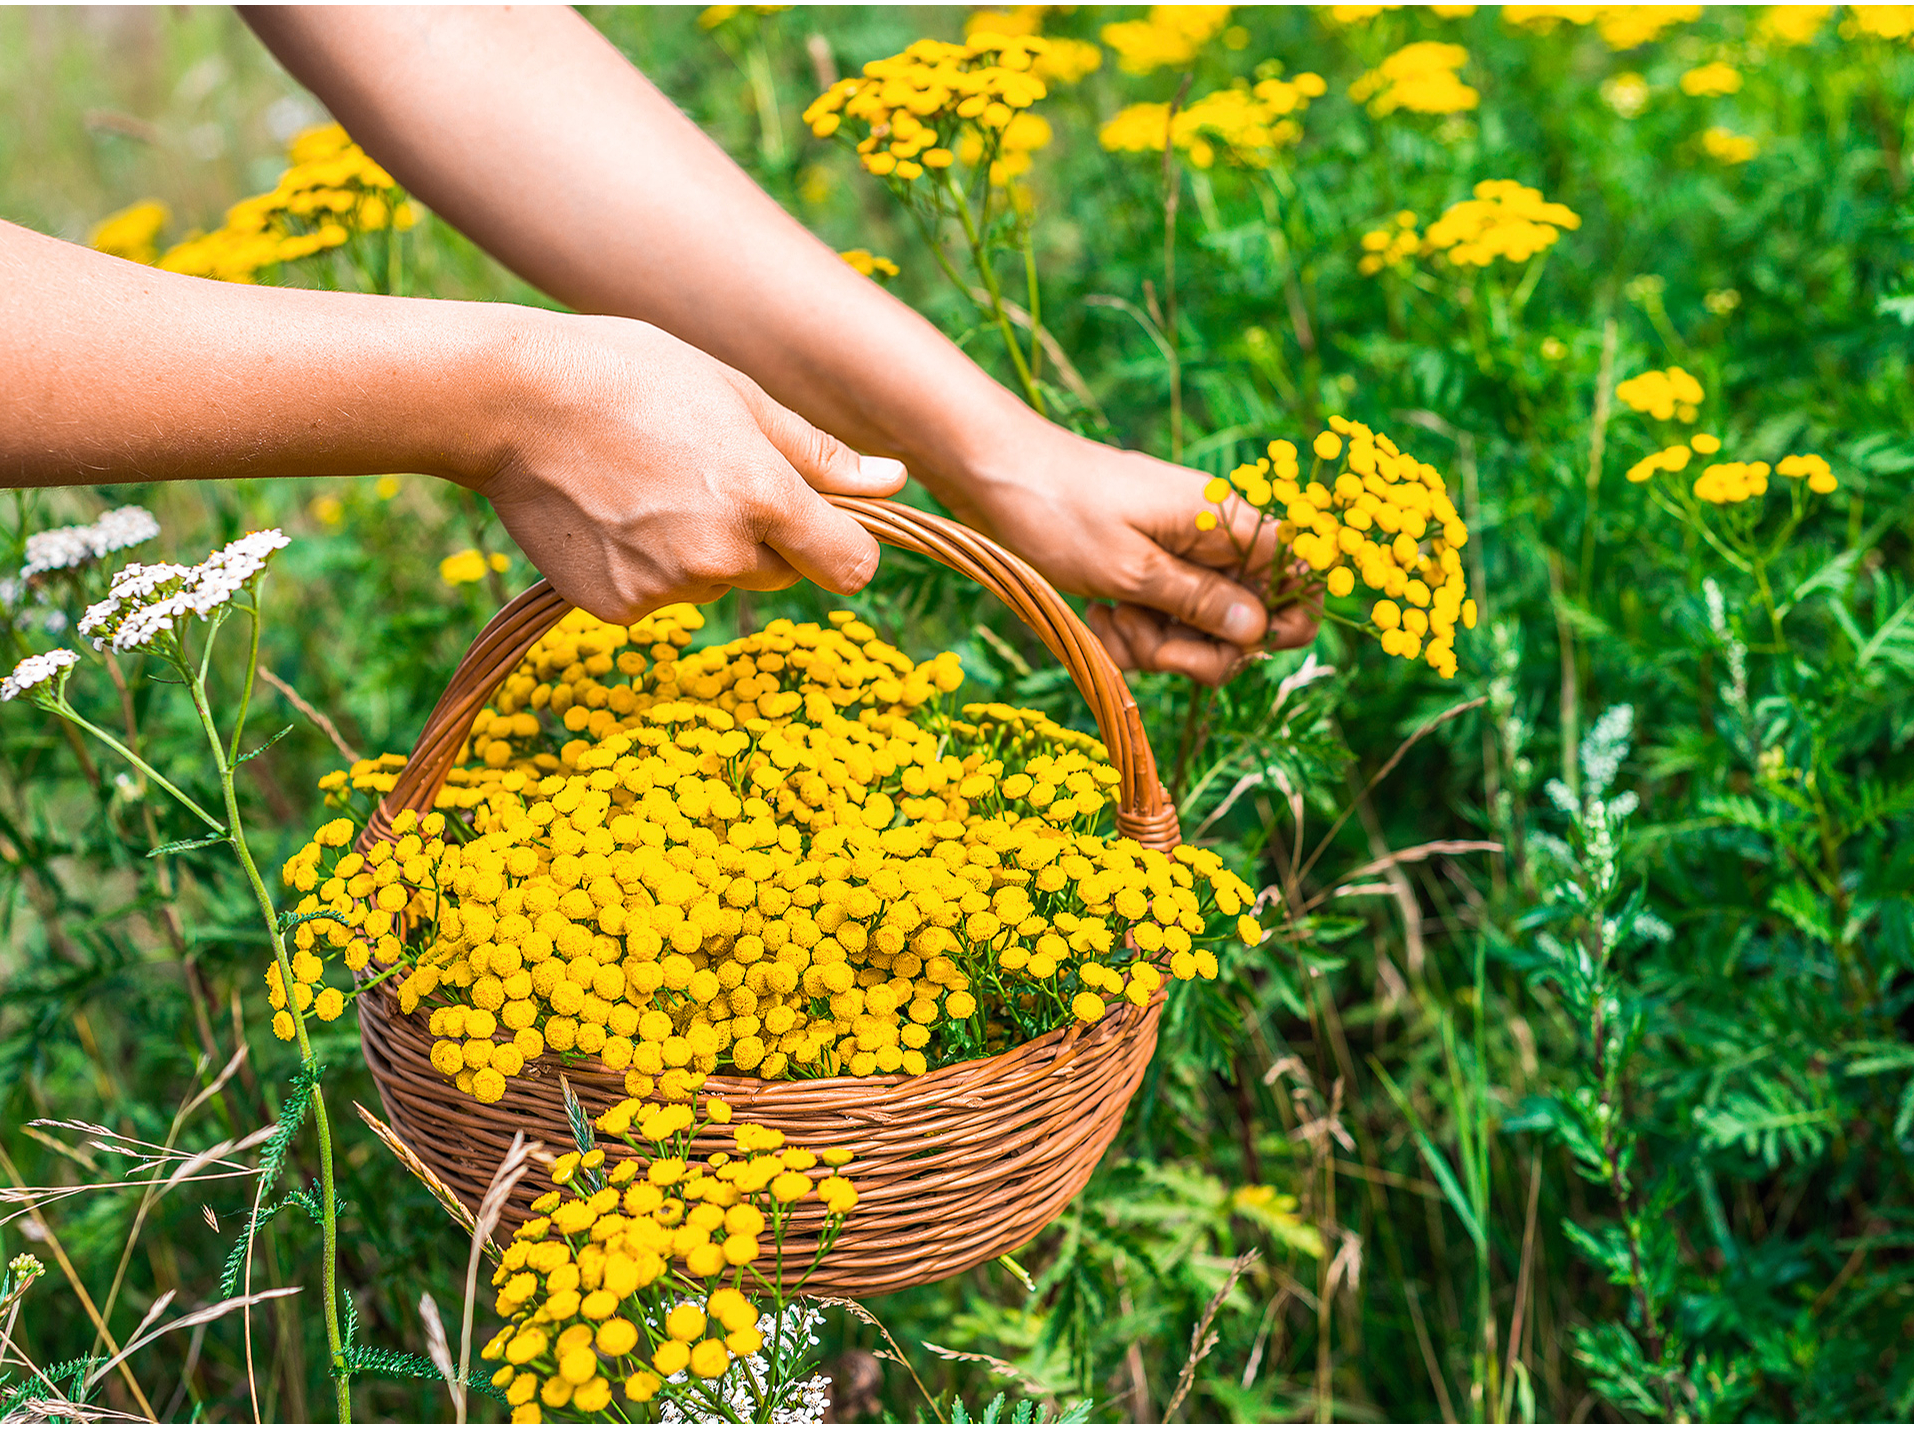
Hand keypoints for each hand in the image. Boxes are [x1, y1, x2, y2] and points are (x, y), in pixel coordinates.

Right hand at [474, 313, 906, 622]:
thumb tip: (894, 481)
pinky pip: (660, 599)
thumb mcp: (737, 396)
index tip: (823, 522)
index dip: (843, 544)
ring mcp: (667, 588)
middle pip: (781, 572)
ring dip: (700, 550)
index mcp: (766, 497)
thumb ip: (819, 454)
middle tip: (702, 474)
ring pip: (717, 583)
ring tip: (645, 484)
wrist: (510, 399)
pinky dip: (646, 569)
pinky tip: (612, 515)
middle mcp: (723, 554)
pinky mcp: (618, 609)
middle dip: (762, 537)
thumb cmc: (631, 376)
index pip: (850, 565)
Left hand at [943, 422, 1319, 685]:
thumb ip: (1200, 602)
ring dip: (1155, 643)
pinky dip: (1130, 633)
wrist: (990, 474)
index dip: (1283, 620)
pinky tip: (1097, 616)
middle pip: (1246, 619)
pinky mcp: (1142, 573)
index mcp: (1223, 521)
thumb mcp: (1130, 569)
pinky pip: (1157, 625)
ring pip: (1196, 631)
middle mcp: (1209, 538)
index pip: (1298, 573)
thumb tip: (1261, 629)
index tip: (1239, 646)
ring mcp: (1175, 557)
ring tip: (1111, 618)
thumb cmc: (1059, 510)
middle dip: (1200, 649)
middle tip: (1154, 649)